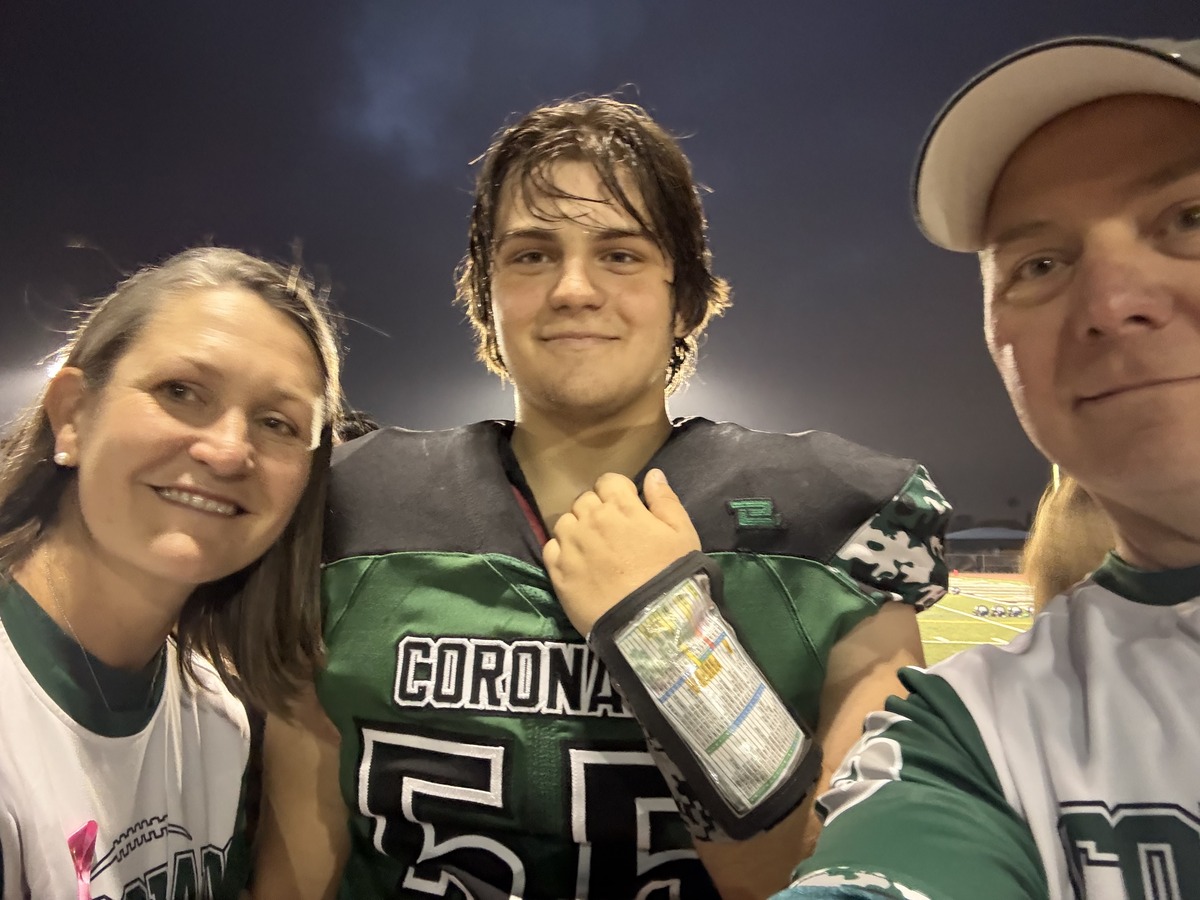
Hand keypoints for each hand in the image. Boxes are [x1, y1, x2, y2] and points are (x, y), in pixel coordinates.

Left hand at [544, 469, 700, 636]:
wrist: (650, 623)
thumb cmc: (672, 575)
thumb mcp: (682, 534)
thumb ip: (665, 500)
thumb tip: (652, 474)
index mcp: (621, 506)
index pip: (608, 481)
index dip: (618, 492)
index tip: (627, 508)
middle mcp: (590, 519)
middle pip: (585, 500)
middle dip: (597, 509)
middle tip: (612, 532)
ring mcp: (570, 545)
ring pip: (565, 521)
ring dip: (577, 528)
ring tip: (593, 548)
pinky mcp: (557, 571)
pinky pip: (550, 548)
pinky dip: (561, 550)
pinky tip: (577, 563)